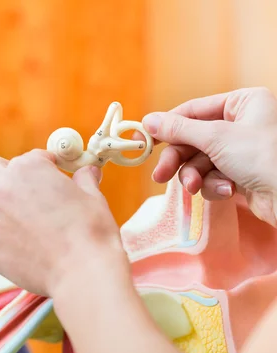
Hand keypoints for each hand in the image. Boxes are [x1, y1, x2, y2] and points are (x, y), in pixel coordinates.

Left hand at [0, 149, 125, 295]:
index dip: (40, 167)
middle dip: (1, 175)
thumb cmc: (92, 233)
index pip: (27, 157)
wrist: (83, 271)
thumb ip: (84, 180)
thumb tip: (88, 170)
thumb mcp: (93, 198)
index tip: (48, 178)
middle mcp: (4, 187)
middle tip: (16, 193)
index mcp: (30, 168)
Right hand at [142, 86, 276, 226]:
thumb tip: (148, 121)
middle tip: (160, 175)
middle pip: (193, 139)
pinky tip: (226, 191)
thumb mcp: (216, 138)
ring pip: (200, 161)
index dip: (168, 126)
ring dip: (195, 176)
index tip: (145, 140)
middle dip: (179, 160)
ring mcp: (242, 150)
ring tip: (195, 187)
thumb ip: (178, 129)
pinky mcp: (242, 174)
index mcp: (243, 103)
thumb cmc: (264, 158)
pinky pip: (214, 176)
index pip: (194, 110)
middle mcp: (243, 123)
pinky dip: (214, 185)